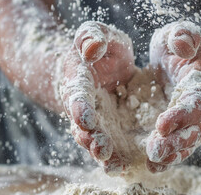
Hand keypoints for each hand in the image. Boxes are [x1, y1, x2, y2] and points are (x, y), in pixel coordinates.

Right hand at [60, 21, 135, 172]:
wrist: (98, 66)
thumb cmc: (98, 49)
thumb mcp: (96, 34)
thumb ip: (92, 36)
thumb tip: (91, 48)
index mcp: (79, 82)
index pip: (77, 95)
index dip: (80, 107)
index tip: (85, 117)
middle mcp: (84, 107)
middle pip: (83, 126)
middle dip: (90, 137)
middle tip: (100, 147)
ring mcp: (96, 121)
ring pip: (95, 140)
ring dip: (102, 152)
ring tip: (112, 162)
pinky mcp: (110, 129)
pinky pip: (111, 145)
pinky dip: (115, 157)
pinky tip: (123, 168)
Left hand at [146, 21, 200, 172]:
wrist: (180, 63)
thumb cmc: (176, 47)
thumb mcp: (178, 34)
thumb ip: (183, 35)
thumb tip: (183, 44)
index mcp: (200, 83)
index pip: (194, 101)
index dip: (181, 114)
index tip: (161, 125)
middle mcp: (200, 107)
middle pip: (192, 129)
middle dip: (175, 142)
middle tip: (155, 151)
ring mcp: (191, 122)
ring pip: (186, 143)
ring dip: (170, 155)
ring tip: (152, 163)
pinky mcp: (178, 130)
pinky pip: (176, 148)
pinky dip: (166, 159)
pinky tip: (150, 167)